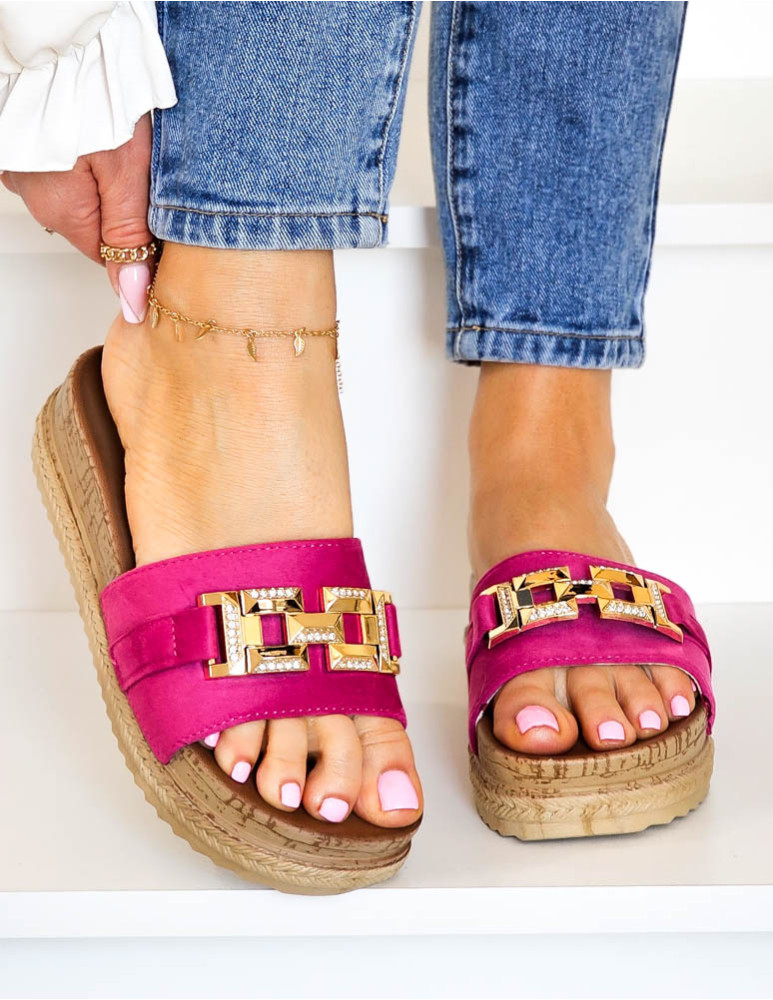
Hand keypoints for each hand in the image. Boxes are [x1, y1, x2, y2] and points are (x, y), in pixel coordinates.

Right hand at [2, 114, 153, 323]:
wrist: (67, 35)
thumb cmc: (97, 94)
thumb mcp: (128, 175)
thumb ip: (130, 240)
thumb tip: (130, 299)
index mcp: (61, 211)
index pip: (110, 255)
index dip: (141, 241)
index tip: (163, 218)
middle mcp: (33, 196)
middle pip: (94, 226)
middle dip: (123, 209)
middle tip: (146, 172)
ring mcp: (23, 169)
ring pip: (78, 195)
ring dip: (103, 180)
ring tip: (122, 146)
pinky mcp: (24, 144)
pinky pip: (62, 167)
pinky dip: (84, 157)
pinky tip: (98, 134)